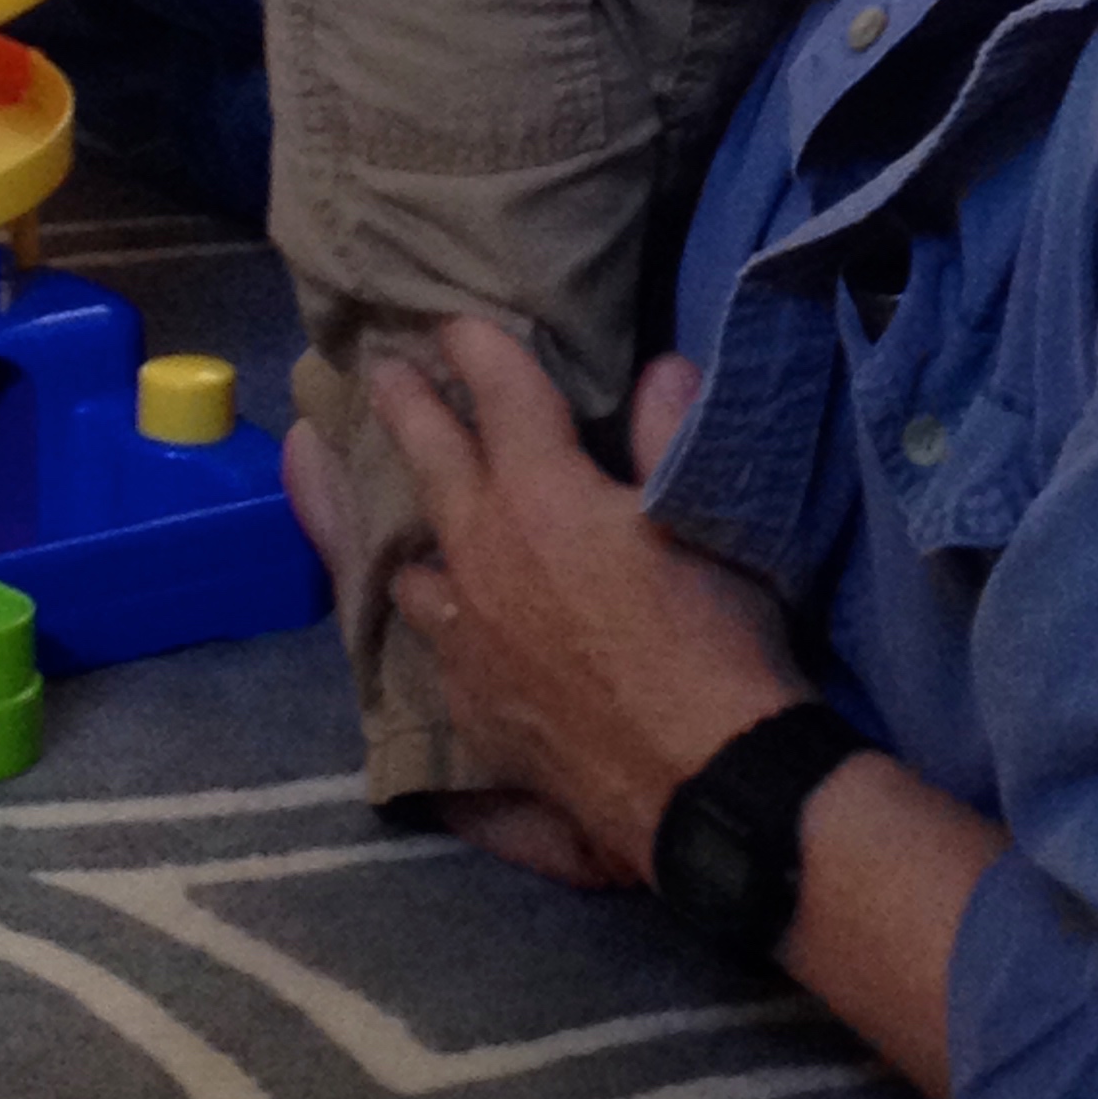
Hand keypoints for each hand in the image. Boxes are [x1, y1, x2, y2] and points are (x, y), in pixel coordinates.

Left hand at [374, 323, 809, 885]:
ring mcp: (466, 638)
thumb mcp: (706, 519)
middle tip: (382, 375)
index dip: (478, 349)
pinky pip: (437, 652)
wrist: (700, 777)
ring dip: (421, 539)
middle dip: (406, 409)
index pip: (499, 395)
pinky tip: (459, 638)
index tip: (455, 322)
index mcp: (541, 494)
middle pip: (430, 462)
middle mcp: (484, 555)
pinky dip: (446, 628)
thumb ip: (669, 437)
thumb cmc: (715, 633)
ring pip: (415, 572)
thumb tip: (659, 368)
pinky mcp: (470, 708)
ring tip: (420, 530)